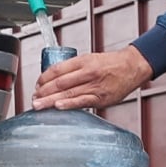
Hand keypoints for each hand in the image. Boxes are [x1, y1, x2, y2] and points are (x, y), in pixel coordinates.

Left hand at [33, 46, 151, 110]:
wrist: (132, 67)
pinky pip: (82, 102)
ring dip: (50, 100)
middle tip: (34, 98)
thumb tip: (55, 79)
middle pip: (60, 82)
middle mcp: (87, 72)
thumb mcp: (90, 59)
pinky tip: (58, 107)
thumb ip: (74, 69)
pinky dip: (68, 104)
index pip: (58, 69)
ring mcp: (94, 86)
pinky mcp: (101, 98)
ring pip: (68, 93)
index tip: (37, 85)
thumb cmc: (111, 64)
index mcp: (83, 61)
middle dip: (44, 91)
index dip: (44, 78)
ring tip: (39, 105)